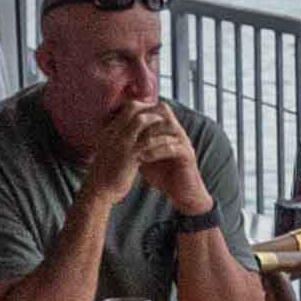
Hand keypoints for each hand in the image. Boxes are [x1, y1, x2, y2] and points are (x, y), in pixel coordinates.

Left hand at [125, 97, 209, 215]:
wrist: (181, 193)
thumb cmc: (162, 174)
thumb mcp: (144, 155)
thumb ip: (134, 143)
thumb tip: (112, 134)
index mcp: (166, 129)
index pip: (154, 108)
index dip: (138, 109)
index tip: (119, 119)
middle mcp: (176, 131)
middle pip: (163, 110)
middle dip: (144, 118)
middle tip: (127, 128)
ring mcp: (183, 142)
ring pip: (168, 126)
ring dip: (149, 134)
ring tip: (134, 143)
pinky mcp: (187, 155)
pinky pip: (172, 147)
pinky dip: (156, 151)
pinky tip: (143, 158)